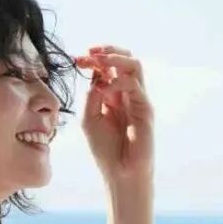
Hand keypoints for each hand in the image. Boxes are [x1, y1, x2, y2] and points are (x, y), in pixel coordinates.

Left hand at [73, 45, 154, 187]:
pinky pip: (135, 86)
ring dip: (116, 59)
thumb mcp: (89, 120)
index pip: (107, 69)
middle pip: (124, 60)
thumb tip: (97, 77)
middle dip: (106, 52)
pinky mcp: (145, 108)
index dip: (93, 60)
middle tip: (90, 52)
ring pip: (134, 66)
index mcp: (112, 95)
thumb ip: (91, 98)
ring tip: (99, 60)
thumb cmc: (105, 149)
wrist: (120, 171)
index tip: (76, 58)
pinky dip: (119, 81)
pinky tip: (106, 87)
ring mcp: (138, 98)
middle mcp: (127, 93)